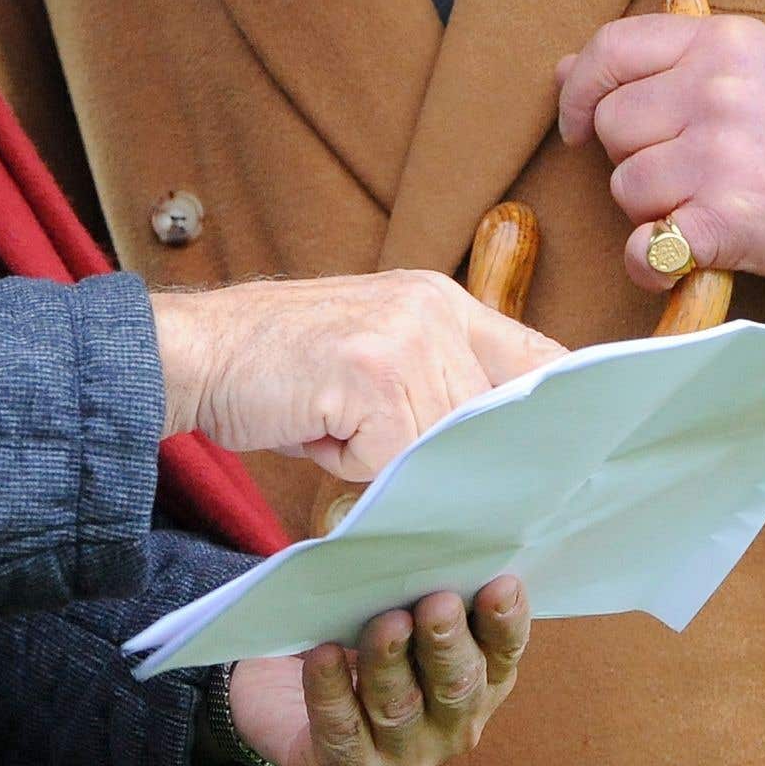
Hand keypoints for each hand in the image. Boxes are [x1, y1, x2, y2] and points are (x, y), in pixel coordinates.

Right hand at [153, 275, 562, 481]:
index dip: (555, 410)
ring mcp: (408, 337)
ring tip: (338, 428)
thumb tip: (490, 461)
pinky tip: (317, 430)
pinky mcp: (376, 374)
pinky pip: (395, 458)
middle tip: (403, 461)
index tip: (569, 452)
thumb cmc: (277, 372)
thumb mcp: (371, 363)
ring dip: (392, 460)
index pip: (535, 356)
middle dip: (456, 457)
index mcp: (440, 300)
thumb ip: (433, 390)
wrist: (195, 352)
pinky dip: (354, 465)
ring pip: (444, 443)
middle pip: (491, 417)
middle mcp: (434, 307)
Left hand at [225, 577, 528, 765]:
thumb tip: (410, 535)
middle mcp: (451, 724)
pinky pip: (341, 731)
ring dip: (392, 663)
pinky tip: (322, 657)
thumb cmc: (362, 639)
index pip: (503, 653)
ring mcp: (404, 754)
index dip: (505, 622)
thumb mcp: (398, 607)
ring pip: (399, 708)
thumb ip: (416, 581)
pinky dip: (332, 692)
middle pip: (458, 685)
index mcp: (480, 680)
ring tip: (385, 623)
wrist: (296, 706)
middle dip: (448, 643)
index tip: (500, 582)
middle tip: (438, 603)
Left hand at [557, 13, 764, 288]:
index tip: (578, 124)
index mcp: (720, 42)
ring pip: (625, 187)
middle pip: (613, 126)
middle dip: (634, 155)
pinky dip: (653, 261)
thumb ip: (655, 63)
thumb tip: (564, 69)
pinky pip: (644, 248)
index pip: (611, 49)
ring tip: (707, 200)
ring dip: (652, 207)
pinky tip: (682, 253)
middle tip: (689, 168)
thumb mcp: (740, 67)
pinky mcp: (728, 220)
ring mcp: (722, 155)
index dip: (580, 90)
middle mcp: (717, 90)